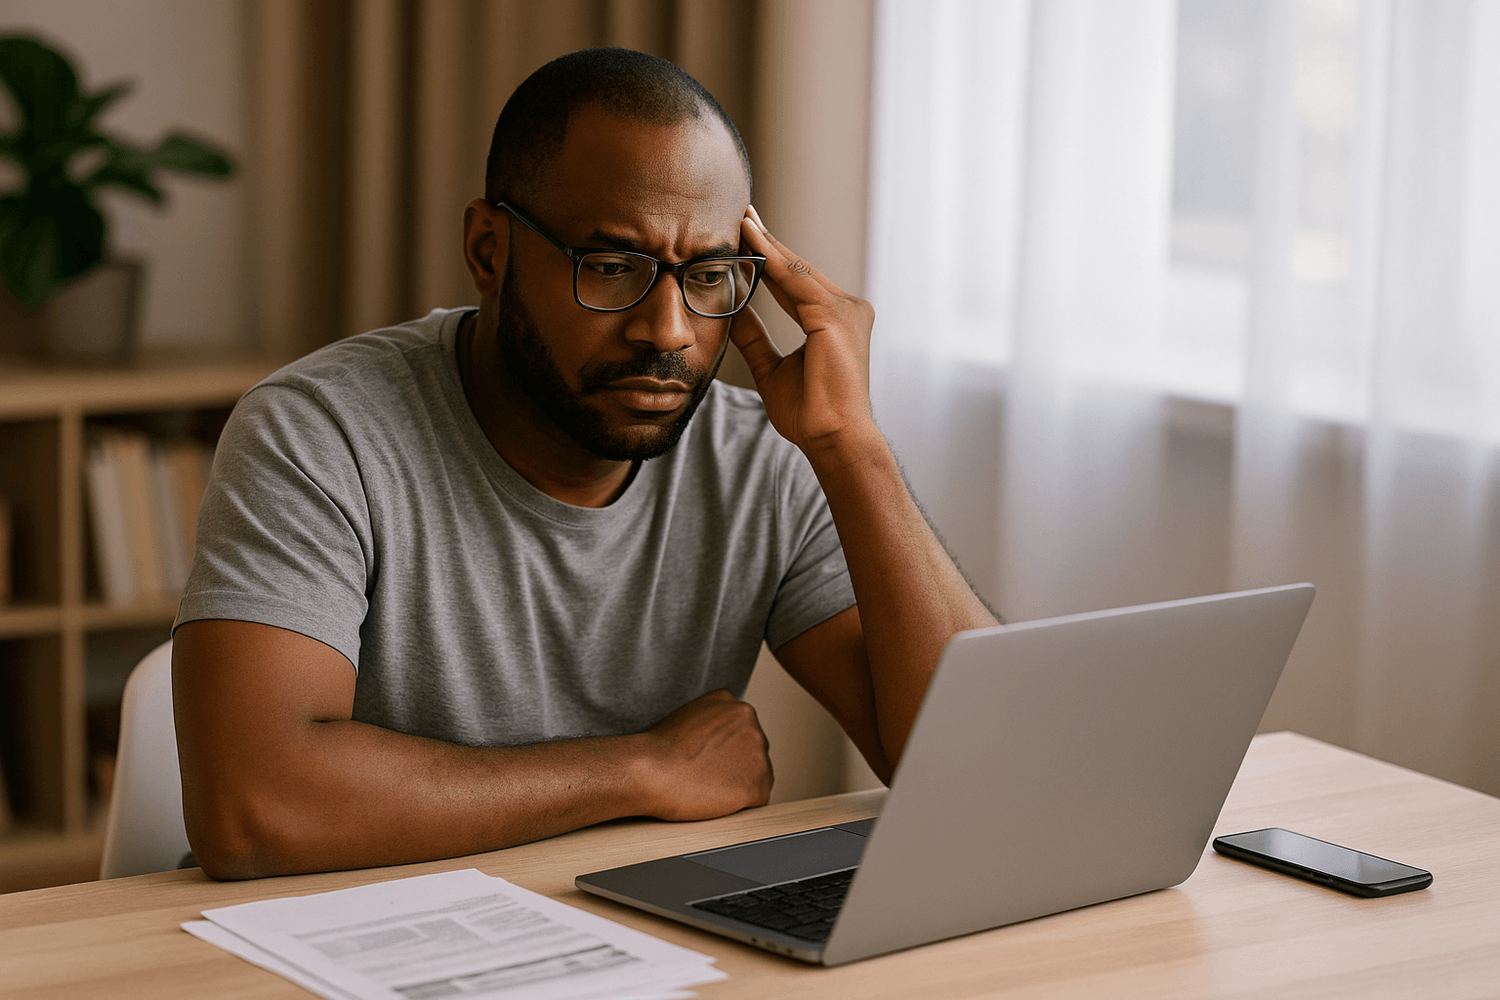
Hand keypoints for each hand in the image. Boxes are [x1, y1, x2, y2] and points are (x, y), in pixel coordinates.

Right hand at [638, 690, 772, 820]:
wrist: (650, 770)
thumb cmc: (661, 748)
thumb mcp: (693, 714)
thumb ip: (716, 720)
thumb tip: (722, 738)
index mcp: (738, 708)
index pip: (745, 735)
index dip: (727, 751)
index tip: (710, 758)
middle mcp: (754, 727)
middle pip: (754, 754)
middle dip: (736, 766)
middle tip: (707, 773)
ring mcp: (758, 756)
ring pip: (758, 776)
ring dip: (738, 784)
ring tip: (708, 785)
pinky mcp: (756, 785)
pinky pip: (757, 799)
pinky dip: (740, 804)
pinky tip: (716, 797)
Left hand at [731, 206, 877, 454]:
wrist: (832, 439)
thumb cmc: (810, 413)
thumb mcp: (771, 367)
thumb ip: (753, 336)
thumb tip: (731, 311)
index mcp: (835, 321)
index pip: (794, 282)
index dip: (768, 259)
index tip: (742, 237)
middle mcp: (847, 308)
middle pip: (797, 269)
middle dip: (766, 242)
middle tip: (738, 212)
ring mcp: (846, 310)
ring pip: (795, 269)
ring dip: (765, 243)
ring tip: (738, 218)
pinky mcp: (836, 316)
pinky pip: (795, 281)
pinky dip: (771, 260)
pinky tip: (750, 240)